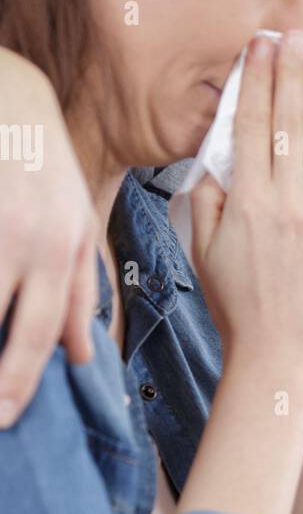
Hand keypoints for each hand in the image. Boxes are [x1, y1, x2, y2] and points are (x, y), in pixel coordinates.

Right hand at [0, 52, 98, 426]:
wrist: (11, 98)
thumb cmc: (44, 167)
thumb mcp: (77, 223)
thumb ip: (80, 290)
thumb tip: (83, 356)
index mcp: (65, 247)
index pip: (46, 327)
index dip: (24, 376)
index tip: (9, 415)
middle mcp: (32, 238)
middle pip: (16, 324)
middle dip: (4, 378)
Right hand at [189, 31, 302, 374]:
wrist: (278, 356)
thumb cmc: (236, 306)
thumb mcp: (204, 253)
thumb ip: (207, 203)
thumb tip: (213, 159)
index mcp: (243, 203)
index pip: (249, 127)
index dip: (255, 81)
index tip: (258, 47)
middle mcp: (282, 203)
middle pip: (286, 123)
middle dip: (288, 73)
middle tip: (291, 33)